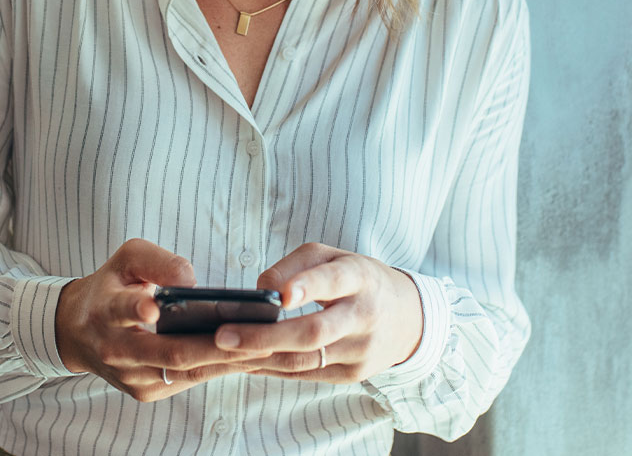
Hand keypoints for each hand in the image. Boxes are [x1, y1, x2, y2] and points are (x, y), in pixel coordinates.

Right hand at [54, 239, 268, 401]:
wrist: (77, 331)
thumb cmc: (111, 287)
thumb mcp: (125, 259)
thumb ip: (156, 261)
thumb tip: (190, 281)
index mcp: (106, 309)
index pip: (121, 310)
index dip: (137, 310)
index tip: (153, 309)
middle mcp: (116, 349)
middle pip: (168, 351)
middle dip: (210, 346)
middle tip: (252, 338)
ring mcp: (131, 376)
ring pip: (184, 371)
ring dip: (224, 361)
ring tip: (263, 347)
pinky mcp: (146, 391)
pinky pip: (188, 380)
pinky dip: (218, 368)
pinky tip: (249, 357)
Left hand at [215, 243, 423, 382]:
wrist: (408, 318)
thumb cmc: (359, 279)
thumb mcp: (334, 256)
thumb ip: (296, 265)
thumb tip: (260, 289)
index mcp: (360, 277)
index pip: (334, 281)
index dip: (307, 287)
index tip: (279, 296)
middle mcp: (364, 316)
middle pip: (313, 332)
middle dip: (265, 336)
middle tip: (223, 335)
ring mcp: (361, 351)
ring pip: (305, 360)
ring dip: (261, 358)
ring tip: (223, 350)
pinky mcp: (353, 375)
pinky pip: (306, 374)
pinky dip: (273, 369)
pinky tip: (244, 362)